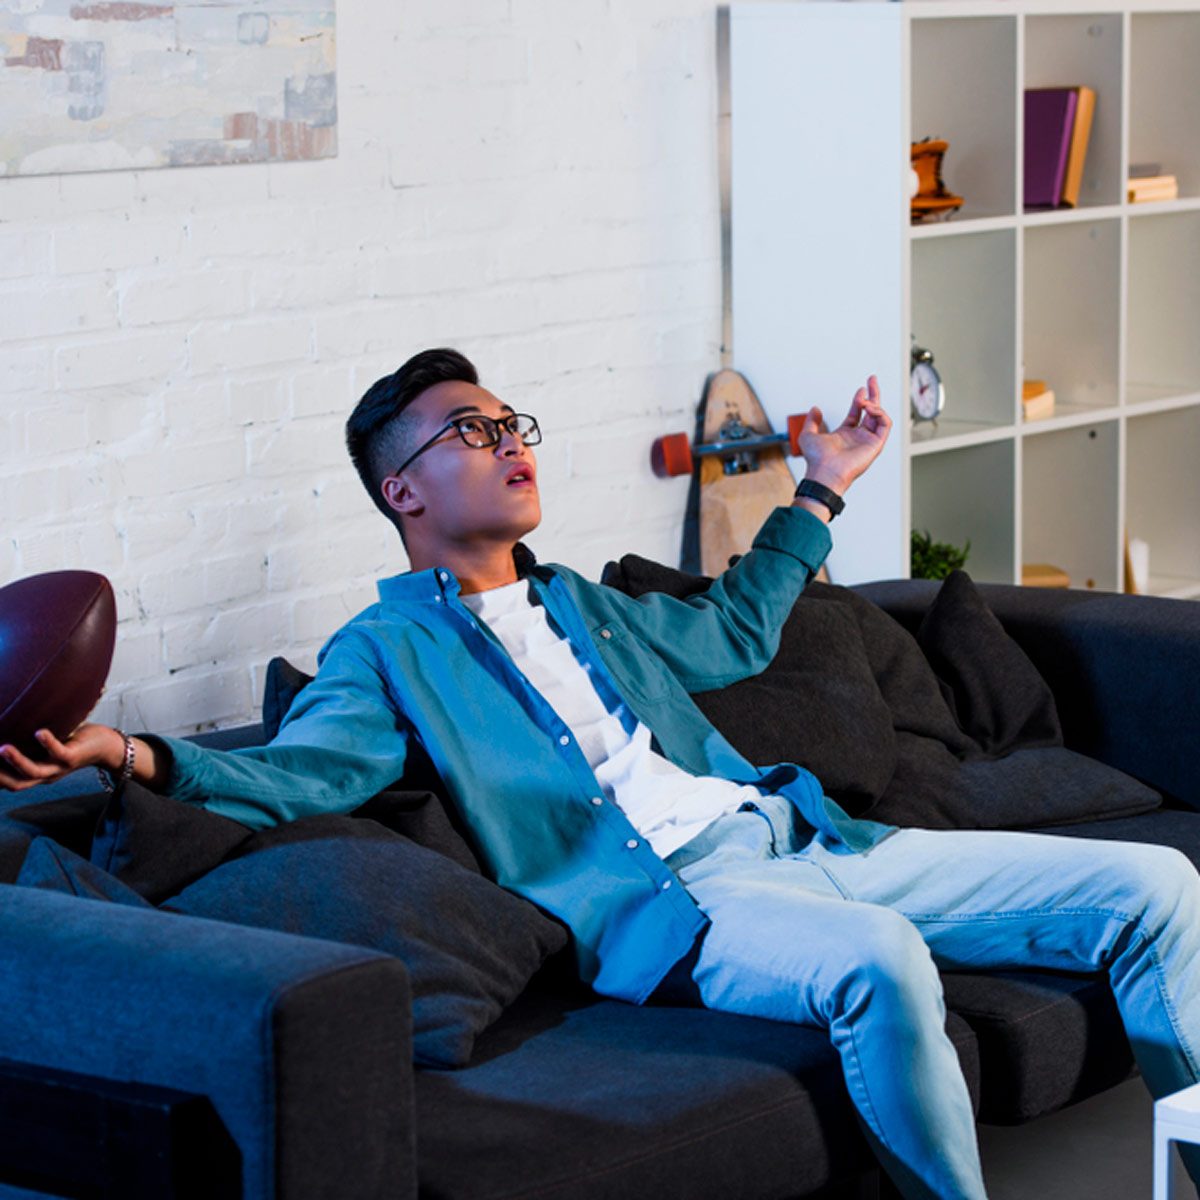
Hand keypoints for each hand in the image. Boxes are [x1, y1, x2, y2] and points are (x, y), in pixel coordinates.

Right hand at [0, 723, 124, 791]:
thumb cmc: (71, 741)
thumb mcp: (44, 742)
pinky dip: (48, 743)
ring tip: (2, 748)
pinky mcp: (73, 758)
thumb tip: (9, 717)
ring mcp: (58, 768)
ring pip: (34, 771)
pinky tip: (39, 732)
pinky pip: (59, 754)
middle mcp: (44, 774)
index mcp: (34, 772)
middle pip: (15, 783)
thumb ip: (26, 738)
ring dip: (16, 761)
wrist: (106, 746)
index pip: (7, 781)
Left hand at [799, 376, 890, 494]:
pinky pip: (885, 424)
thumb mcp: (808, 435)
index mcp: (845, 434)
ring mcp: (868, 441)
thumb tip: (815, 409)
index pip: (857, 413)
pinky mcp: (876, 444)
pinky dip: (880, 413)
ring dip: (874, 404)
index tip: (861, 389)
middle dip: (873, 394)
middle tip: (872, 379)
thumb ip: (811, 421)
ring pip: (880, 417)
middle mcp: (858, 437)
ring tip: (864, 400)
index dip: (859, 399)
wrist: (824, 472)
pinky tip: (869, 408)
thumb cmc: (816, 459)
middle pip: (871, 411)